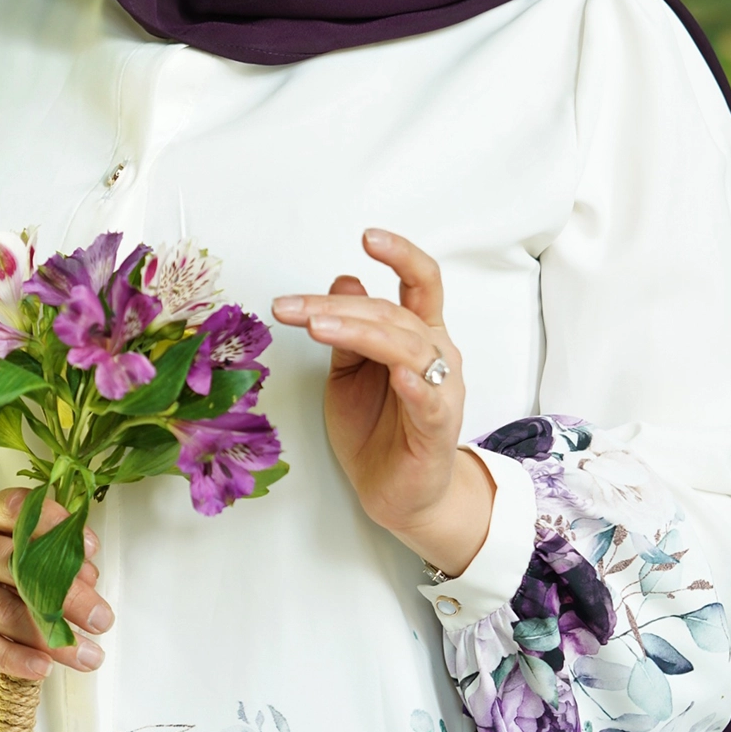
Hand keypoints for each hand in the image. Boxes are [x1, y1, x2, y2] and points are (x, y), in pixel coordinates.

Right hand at [0, 489, 111, 681]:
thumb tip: (88, 578)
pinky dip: (15, 658)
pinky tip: (43, 668)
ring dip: (50, 636)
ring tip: (86, 654)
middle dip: (67, 594)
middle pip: (18, 565)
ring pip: (3, 608)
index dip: (56, 526)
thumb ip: (47, 562)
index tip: (90, 551)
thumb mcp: (13, 560)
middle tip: (102, 620)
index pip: (18, 508)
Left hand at [273, 228, 492, 577]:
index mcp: (417, 334)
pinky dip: (416, 384)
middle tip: (289, 306)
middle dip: (338, 305)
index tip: (367, 236)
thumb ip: (347, 329)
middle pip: (393, 312)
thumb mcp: (349, 371)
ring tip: (319, 326)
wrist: (398, 495)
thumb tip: (343, 277)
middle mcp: (436, 354)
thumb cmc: (377, 429)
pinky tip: (397, 373)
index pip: (420, 282)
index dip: (400, 254)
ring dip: (361, 331)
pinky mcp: (437, 428)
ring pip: (407, 345)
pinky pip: (431, 400)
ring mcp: (441, 390)